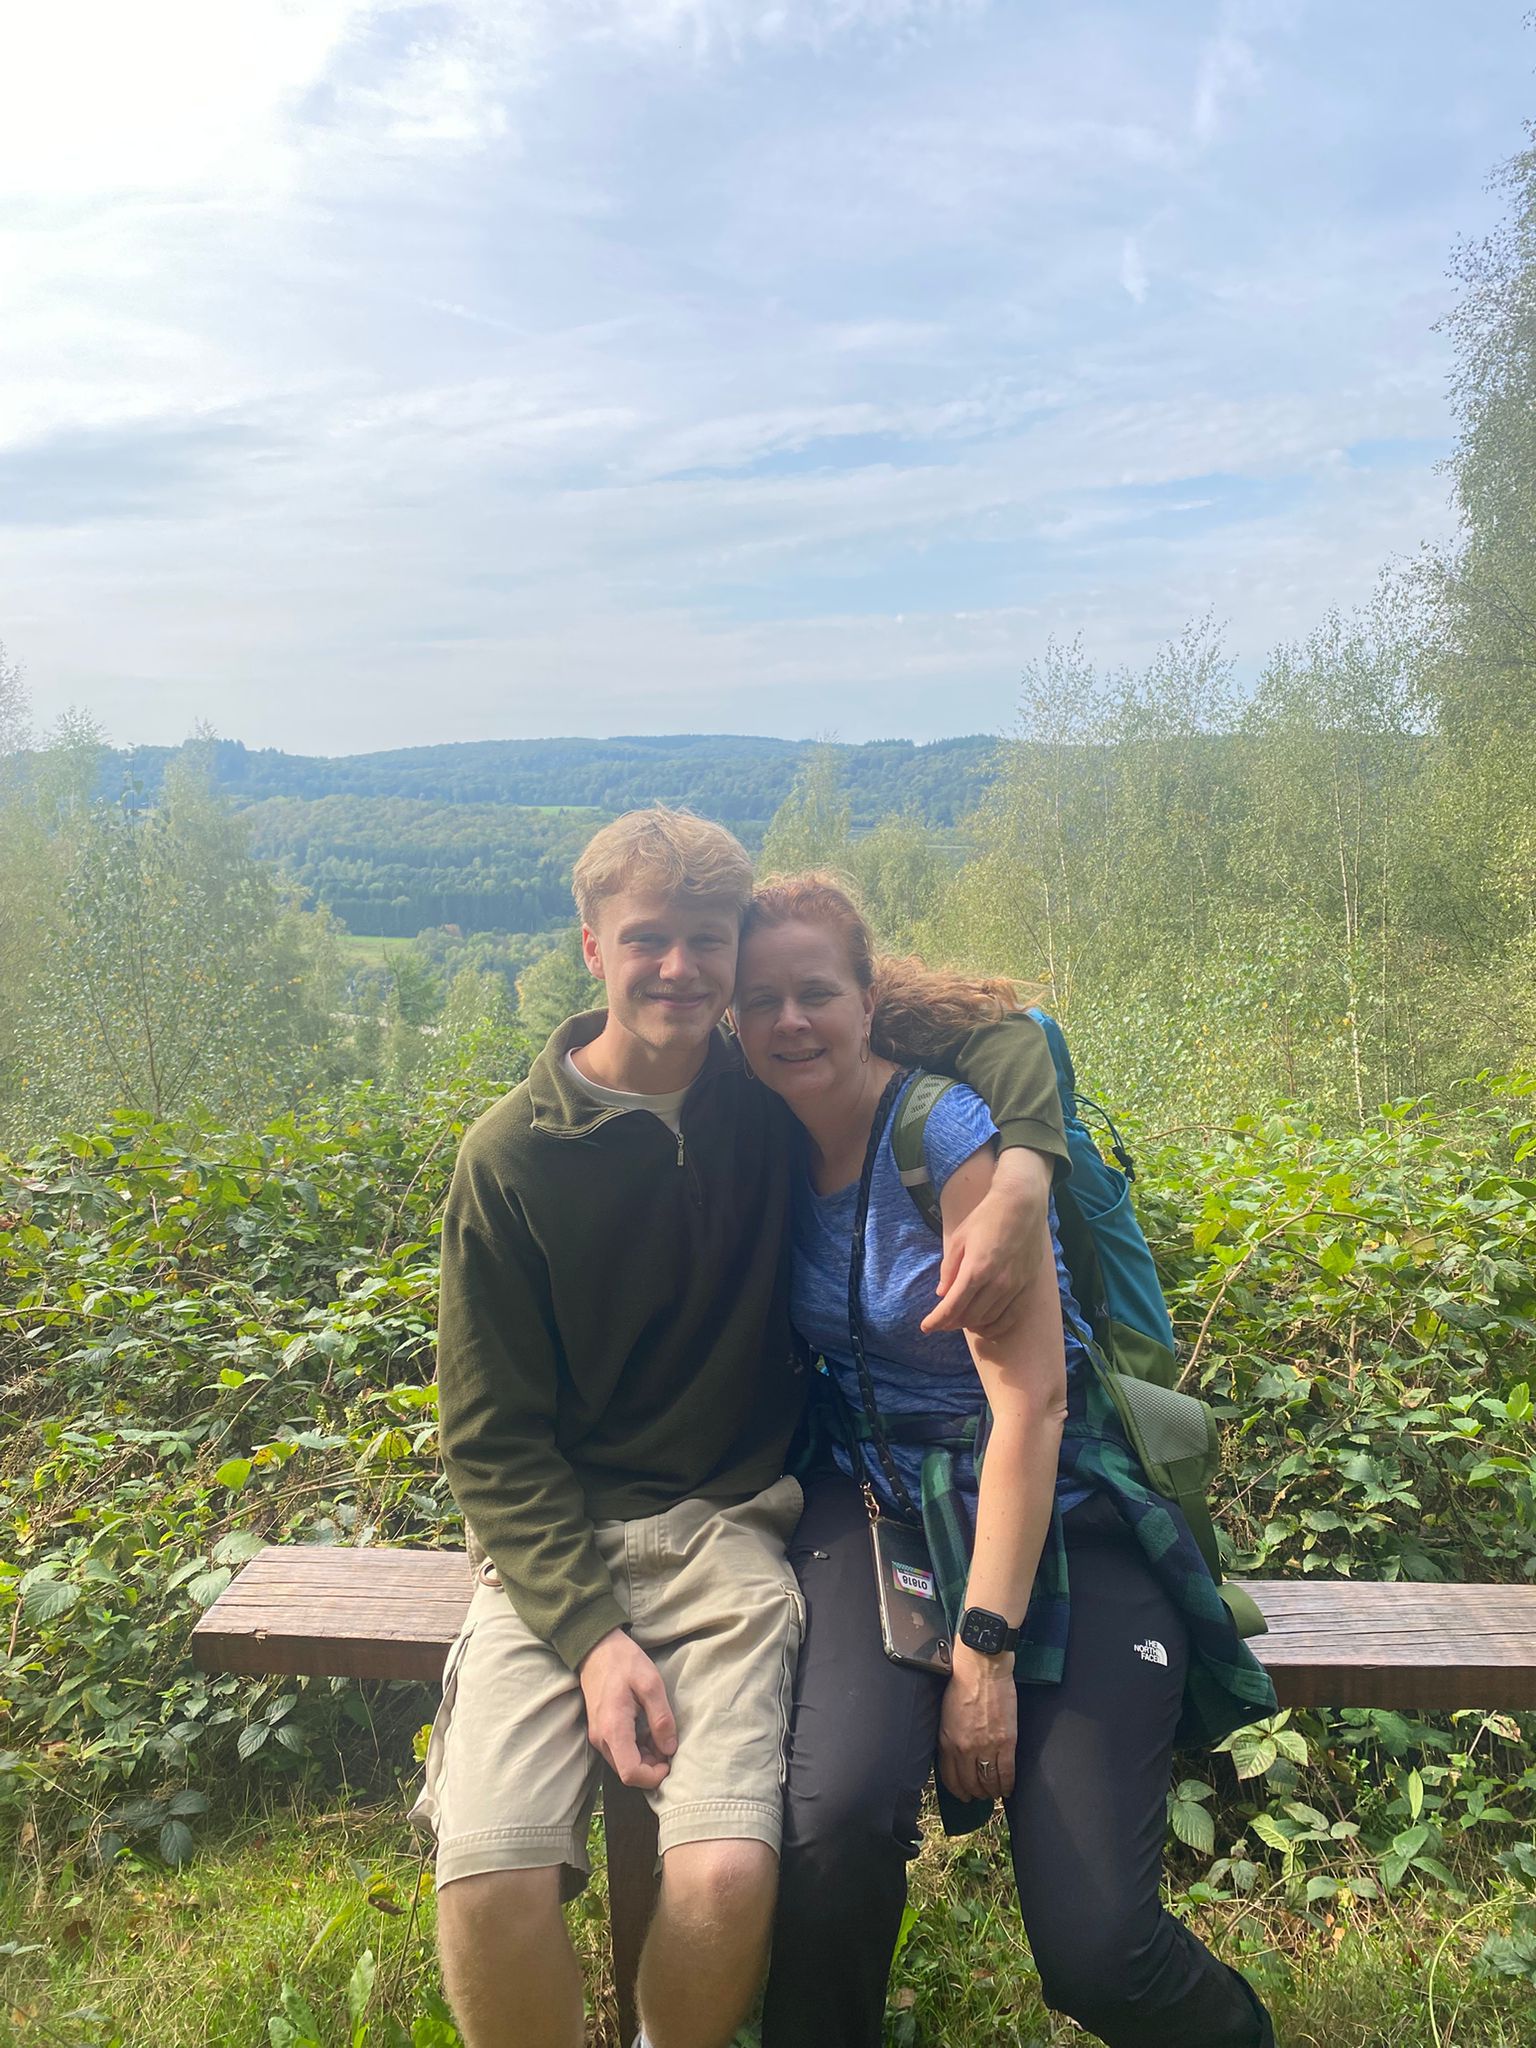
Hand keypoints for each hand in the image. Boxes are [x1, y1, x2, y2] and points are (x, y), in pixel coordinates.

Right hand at [577, 1629, 677, 1788]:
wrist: (597, 1648)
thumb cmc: (624, 1662)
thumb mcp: (651, 1683)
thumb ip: (661, 1718)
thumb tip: (670, 1749)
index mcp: (614, 1729)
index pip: (630, 1773)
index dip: (653, 1776)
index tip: (670, 1761)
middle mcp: (601, 1739)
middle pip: (627, 1772)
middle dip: (651, 1767)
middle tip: (668, 1745)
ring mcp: (597, 1736)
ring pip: (623, 1764)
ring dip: (645, 1758)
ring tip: (660, 1735)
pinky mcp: (599, 1731)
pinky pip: (618, 1752)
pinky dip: (636, 1749)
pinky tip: (647, 1730)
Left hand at [921, 1147, 1051, 1338]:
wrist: (1021, 1205)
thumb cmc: (986, 1218)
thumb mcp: (959, 1239)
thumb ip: (949, 1269)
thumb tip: (942, 1293)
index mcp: (975, 1270)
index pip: (952, 1307)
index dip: (937, 1321)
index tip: (926, 1327)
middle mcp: (996, 1283)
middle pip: (969, 1317)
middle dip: (952, 1322)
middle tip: (943, 1320)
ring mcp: (1014, 1287)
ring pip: (989, 1319)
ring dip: (972, 1324)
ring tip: (962, 1320)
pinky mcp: (1027, 1286)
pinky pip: (1010, 1317)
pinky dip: (995, 1327)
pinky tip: (986, 1326)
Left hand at [937, 1646, 1017, 1802]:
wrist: (982, 1667)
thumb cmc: (962, 1684)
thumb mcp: (945, 1714)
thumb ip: (948, 1738)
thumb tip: (953, 1757)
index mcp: (947, 1741)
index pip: (950, 1778)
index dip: (957, 1790)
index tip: (962, 1794)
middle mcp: (966, 1749)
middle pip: (970, 1783)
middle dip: (974, 1794)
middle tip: (979, 1796)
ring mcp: (987, 1747)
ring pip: (989, 1782)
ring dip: (991, 1792)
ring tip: (993, 1793)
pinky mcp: (1007, 1742)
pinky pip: (1007, 1773)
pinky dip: (1008, 1785)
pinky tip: (1007, 1789)